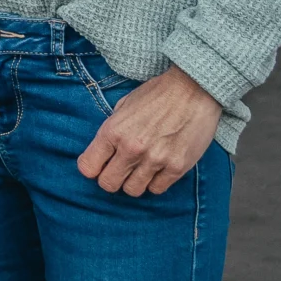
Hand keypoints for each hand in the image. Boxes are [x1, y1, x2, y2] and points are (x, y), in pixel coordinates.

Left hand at [77, 65, 220, 195]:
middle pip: (108, 184)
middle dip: (110, 179)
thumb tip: (104, 150)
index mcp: (113, 131)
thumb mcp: (124, 105)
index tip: (99, 165)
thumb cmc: (157, 94)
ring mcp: (155, 160)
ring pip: (132, 191)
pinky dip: (155, 182)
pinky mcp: (177, 167)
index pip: (87, 167)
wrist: (193, 89)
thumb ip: (113, 129)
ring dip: (133, 182)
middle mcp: (132, 148)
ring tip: (140, 168)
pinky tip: (157, 169)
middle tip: (119, 170)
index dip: (92, 168)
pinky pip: (157, 189)